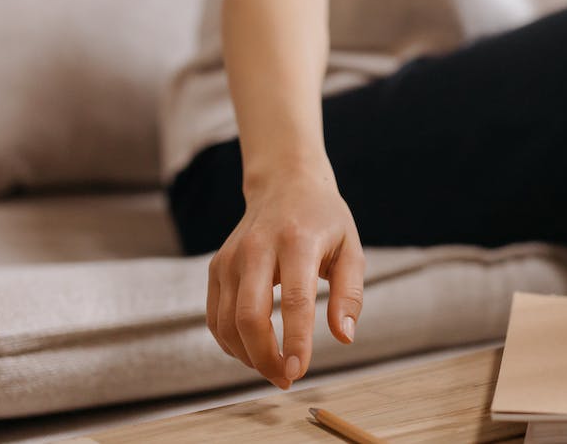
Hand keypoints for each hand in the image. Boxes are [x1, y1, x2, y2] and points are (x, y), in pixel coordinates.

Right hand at [206, 162, 365, 388]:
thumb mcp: (351, 249)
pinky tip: (253, 352)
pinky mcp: (216, 268)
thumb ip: (350, 294)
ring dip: (248, 356)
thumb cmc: (325, 221)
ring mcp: (230, 258)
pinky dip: (231, 343)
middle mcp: (257, 249)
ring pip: (227, 322)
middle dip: (265, 357)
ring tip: (275, 369)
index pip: (295, 300)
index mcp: (297, 242)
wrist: (285, 185)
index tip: (299, 372)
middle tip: (287, 380)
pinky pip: (215, 317)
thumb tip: (344, 337)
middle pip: (249, 316)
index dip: (295, 341)